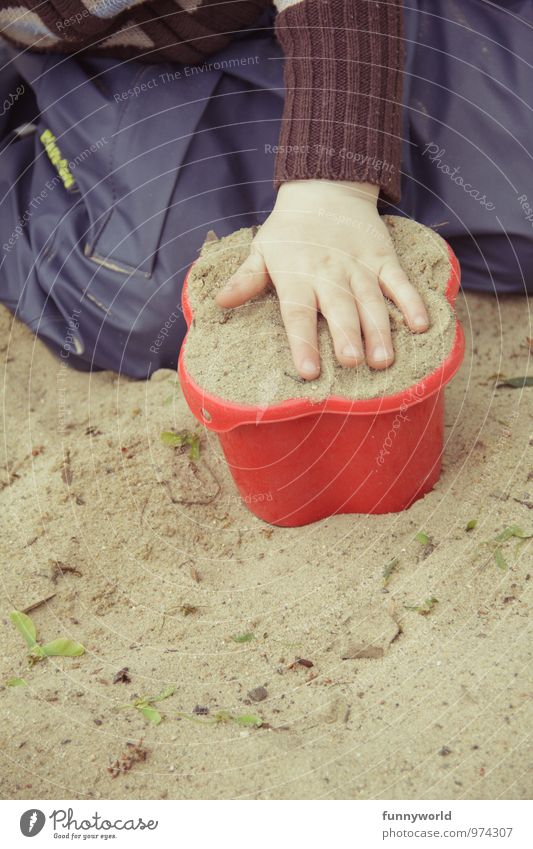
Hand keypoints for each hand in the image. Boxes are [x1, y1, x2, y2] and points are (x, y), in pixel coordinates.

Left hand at [216, 180, 428, 379]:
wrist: (325, 187)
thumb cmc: (289, 231)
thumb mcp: (262, 250)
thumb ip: (246, 279)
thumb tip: (220, 301)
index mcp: (297, 276)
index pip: (298, 314)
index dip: (304, 343)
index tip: (310, 371)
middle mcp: (330, 274)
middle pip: (339, 310)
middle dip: (347, 337)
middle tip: (352, 363)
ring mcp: (360, 266)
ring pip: (371, 301)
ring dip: (379, 330)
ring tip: (384, 359)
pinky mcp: (384, 259)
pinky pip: (400, 282)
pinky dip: (412, 302)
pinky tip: (422, 325)